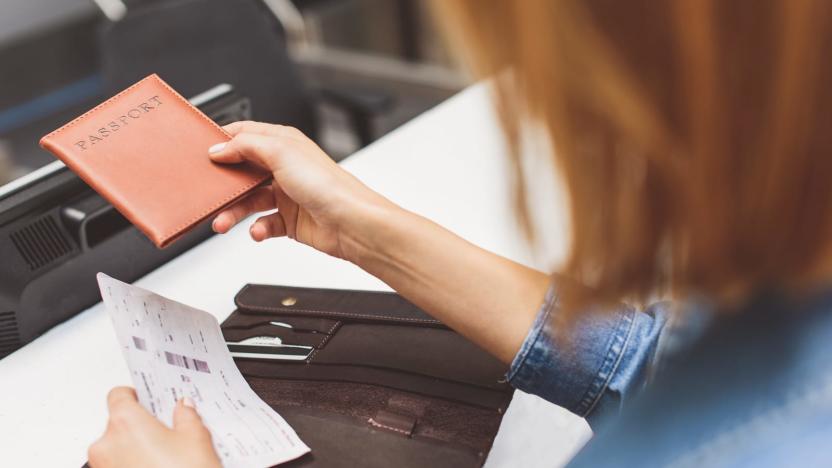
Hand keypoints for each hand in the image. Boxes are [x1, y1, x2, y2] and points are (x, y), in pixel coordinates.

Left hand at [88, 387, 220, 467]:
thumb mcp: (196, 439)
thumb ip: (186, 416)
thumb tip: (183, 408)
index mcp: (125, 422)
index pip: (119, 395)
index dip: (135, 395)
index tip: (147, 398)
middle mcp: (106, 444)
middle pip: (117, 423)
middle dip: (139, 427)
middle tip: (166, 432)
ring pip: (116, 449)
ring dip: (134, 449)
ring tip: (165, 457)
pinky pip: (117, 467)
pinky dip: (131, 466)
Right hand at [209, 121, 393, 260]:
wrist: (352, 223)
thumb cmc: (328, 185)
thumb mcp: (281, 152)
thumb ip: (246, 146)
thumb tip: (219, 147)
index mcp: (284, 143)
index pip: (246, 135)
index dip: (224, 141)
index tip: (203, 153)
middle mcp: (285, 167)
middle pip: (243, 172)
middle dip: (224, 185)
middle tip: (209, 195)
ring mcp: (287, 194)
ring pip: (250, 201)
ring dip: (234, 213)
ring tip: (223, 222)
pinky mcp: (290, 220)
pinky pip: (264, 224)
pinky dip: (257, 229)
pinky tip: (258, 231)